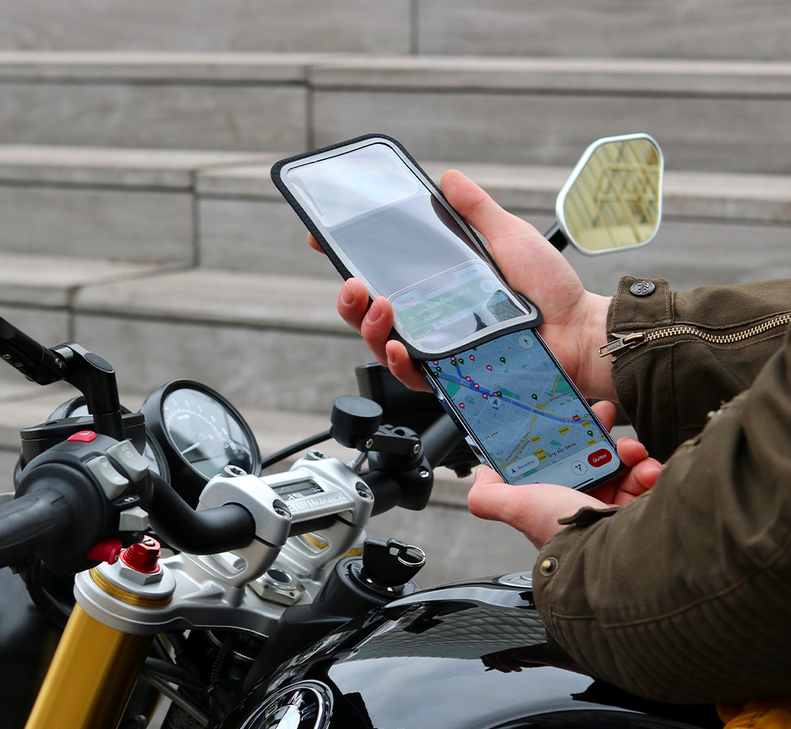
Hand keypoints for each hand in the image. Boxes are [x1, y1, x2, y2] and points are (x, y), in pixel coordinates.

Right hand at [319, 169, 616, 400]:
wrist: (579, 331)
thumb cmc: (550, 289)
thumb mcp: (509, 237)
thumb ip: (476, 210)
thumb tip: (448, 177)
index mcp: (437, 284)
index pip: (382, 271)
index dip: (349, 258)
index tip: (323, 238)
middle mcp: (431, 317)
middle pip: (368, 312)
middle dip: (348, 298)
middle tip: (351, 281)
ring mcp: (438, 348)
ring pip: (380, 343)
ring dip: (367, 325)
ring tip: (379, 306)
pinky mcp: (451, 376)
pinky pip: (411, 376)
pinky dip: (397, 360)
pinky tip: (397, 346)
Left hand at [464, 402, 661, 549]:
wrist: (616, 557)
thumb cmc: (565, 531)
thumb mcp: (519, 507)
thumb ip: (491, 495)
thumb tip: (480, 477)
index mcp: (553, 504)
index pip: (557, 463)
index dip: (564, 440)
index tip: (572, 418)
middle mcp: (583, 508)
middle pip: (592, 459)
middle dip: (600, 435)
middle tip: (604, 415)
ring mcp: (615, 511)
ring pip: (623, 466)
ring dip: (629, 451)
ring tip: (632, 451)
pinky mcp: (644, 512)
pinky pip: (647, 480)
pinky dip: (648, 470)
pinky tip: (647, 470)